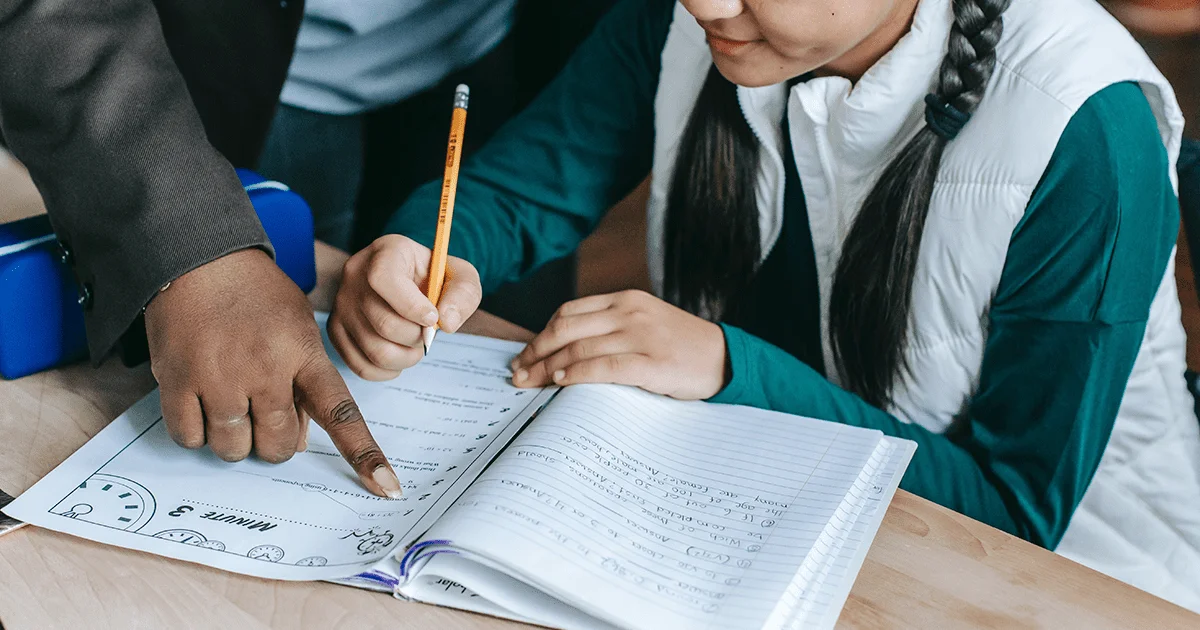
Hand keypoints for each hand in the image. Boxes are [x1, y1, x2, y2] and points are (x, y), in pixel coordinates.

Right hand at [145, 248, 402, 497]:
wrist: (198, 257)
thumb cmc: (256, 295)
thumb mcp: (296, 327)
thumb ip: (304, 381)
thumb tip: (297, 442)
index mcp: (304, 355)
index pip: (341, 414)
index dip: (365, 455)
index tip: (388, 488)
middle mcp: (266, 370)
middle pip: (278, 446)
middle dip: (273, 444)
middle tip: (262, 415)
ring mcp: (220, 377)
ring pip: (233, 448)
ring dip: (233, 440)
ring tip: (230, 404)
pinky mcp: (178, 380)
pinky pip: (190, 437)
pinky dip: (197, 432)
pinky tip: (202, 403)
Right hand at [329, 234, 481, 379]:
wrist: (410, 281)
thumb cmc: (435, 277)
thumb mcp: (460, 276)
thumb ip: (463, 294)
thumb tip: (446, 323)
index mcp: (386, 252)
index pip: (384, 279)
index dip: (411, 306)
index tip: (432, 318)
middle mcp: (355, 274)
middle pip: (383, 322)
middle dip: (416, 337)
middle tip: (428, 333)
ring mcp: (342, 303)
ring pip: (373, 349)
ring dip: (406, 357)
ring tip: (416, 345)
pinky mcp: (336, 328)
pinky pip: (359, 364)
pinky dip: (387, 371)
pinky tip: (400, 356)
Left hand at [509, 290, 727, 399]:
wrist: (725, 358)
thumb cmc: (681, 346)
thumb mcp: (645, 324)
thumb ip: (611, 329)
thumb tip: (564, 351)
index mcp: (626, 300)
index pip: (569, 312)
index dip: (541, 334)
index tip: (525, 354)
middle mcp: (630, 313)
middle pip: (566, 329)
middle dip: (535, 351)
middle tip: (517, 372)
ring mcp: (641, 336)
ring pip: (579, 349)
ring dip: (548, 367)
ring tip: (530, 383)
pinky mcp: (652, 363)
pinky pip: (604, 367)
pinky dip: (576, 375)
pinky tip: (560, 382)